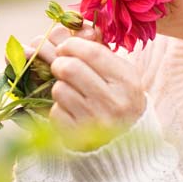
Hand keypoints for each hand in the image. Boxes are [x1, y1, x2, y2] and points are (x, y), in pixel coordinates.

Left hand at [30, 30, 144, 142]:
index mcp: (127, 82)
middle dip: (60, 64)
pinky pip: (55, 112)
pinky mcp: (78, 137)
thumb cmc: (120, 102)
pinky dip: (59, 109)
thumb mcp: (121, 77)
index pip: (92, 52)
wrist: (125, 147)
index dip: (72, 45)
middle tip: (61, 67)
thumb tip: (62, 34)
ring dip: (60, 88)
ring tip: (71, 93)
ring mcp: (95, 122)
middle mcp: (114, 101)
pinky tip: (72, 112)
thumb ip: (98, 54)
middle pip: (70, 68)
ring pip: (59, 89)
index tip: (66, 47)